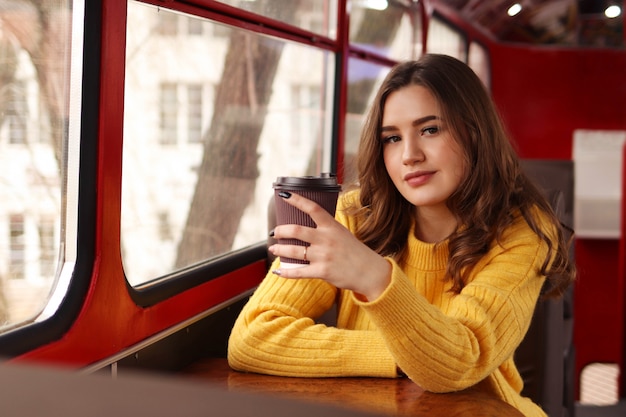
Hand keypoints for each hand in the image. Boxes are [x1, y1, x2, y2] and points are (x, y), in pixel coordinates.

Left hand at [269, 192, 390, 300]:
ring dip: (279, 249)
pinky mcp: (322, 271)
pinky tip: (278, 271)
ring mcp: (324, 255)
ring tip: (274, 248)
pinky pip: (298, 271)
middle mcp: (326, 239)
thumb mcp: (342, 233)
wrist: (370, 272)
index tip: (284, 195)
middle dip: (281, 230)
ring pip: (294, 251)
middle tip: (275, 232)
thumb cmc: (355, 252)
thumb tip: (307, 226)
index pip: (313, 208)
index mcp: (332, 226)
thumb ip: (326, 229)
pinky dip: (285, 272)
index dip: (297, 200)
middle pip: (296, 230)